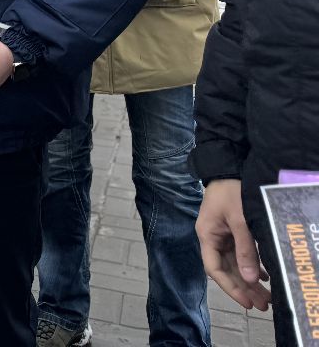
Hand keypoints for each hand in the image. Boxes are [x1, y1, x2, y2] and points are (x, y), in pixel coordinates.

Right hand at [197, 179, 270, 310]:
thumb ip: (245, 249)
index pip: (215, 269)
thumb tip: (250, 278)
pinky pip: (241, 254)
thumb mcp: (240, 220)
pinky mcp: (232, 231)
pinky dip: (253, 266)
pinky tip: (265, 277)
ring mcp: (222, 235)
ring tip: (267, 296)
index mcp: (207, 235)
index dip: (231, 287)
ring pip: (236, 264)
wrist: (228, 168)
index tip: (247, 302)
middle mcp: (212, 238)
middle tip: (263, 305)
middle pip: (227, 270)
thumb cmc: (231, 192)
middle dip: (244, 288)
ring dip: (250, 280)